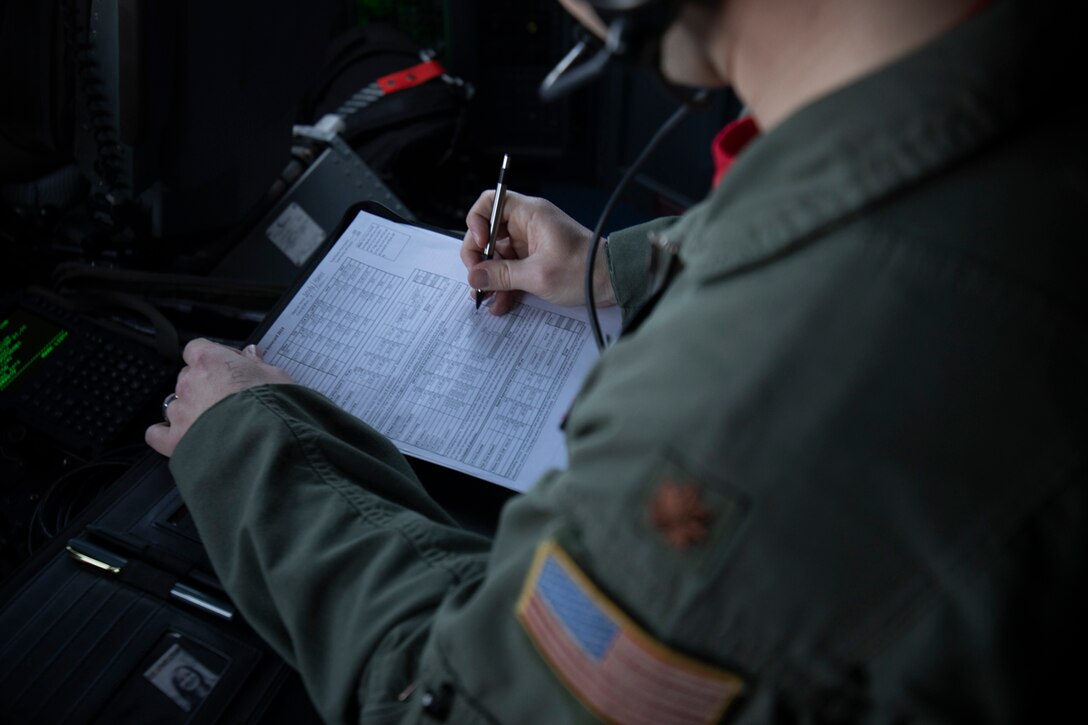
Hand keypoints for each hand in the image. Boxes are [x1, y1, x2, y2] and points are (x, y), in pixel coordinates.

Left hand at [145, 338, 293, 457]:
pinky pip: (158, 434)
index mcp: (210, 361)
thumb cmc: (270, 408)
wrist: (262, 442)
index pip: (197, 348)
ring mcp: (180, 412)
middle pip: (186, 376)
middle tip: (227, 395)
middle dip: (203, 384)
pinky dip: (165, 434)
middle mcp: (190, 383)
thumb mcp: (275, 376)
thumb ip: (259, 364)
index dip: (212, 356)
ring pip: (175, 404)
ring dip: (190, 409)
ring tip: (213, 421)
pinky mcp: (175, 439)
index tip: (228, 365)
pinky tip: (179, 435)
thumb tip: (253, 355)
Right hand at [460, 190, 615, 315]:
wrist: (611, 281)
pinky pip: (511, 269)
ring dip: (491, 277)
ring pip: (498, 255)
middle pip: (489, 232)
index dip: (478, 221)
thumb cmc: (584, 269)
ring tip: (486, 299)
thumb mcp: (538, 275)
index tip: (480, 245)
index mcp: (530, 214)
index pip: (490, 202)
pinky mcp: (535, 260)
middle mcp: (527, 224)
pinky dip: (505, 284)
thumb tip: (475, 277)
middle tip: (478, 280)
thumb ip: (502, 275)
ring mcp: (531, 243)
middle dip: (480, 258)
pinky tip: (500, 303)